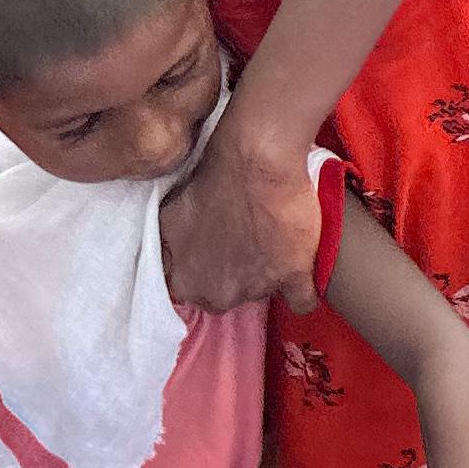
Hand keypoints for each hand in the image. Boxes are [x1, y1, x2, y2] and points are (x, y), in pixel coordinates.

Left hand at [157, 125, 325, 313]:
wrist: (256, 165)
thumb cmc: (211, 184)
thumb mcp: (169, 216)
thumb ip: (167, 247)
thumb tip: (166, 257)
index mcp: (187, 283)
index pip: (192, 291)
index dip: (204, 269)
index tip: (215, 252)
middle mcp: (221, 296)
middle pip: (228, 296)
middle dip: (235, 276)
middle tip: (244, 244)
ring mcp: (259, 290)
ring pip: (264, 293)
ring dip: (268, 275)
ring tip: (273, 241)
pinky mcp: (296, 278)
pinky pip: (302, 302)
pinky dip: (303, 293)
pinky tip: (302, 278)